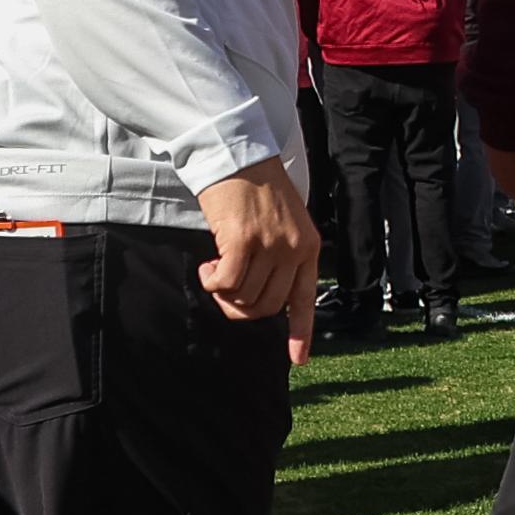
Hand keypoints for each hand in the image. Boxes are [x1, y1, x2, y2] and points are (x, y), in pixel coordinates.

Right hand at [193, 157, 319, 345]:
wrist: (237, 154)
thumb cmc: (254, 188)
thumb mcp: (282, 223)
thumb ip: (279, 256)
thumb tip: (259, 297)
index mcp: (308, 247)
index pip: (305, 299)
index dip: (300, 333)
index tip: (298, 360)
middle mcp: (293, 249)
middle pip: (266, 307)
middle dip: (240, 308)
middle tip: (223, 291)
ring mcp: (270, 245)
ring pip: (244, 297)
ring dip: (223, 292)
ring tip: (214, 269)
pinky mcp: (243, 241)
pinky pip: (225, 283)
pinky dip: (211, 282)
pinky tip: (207, 266)